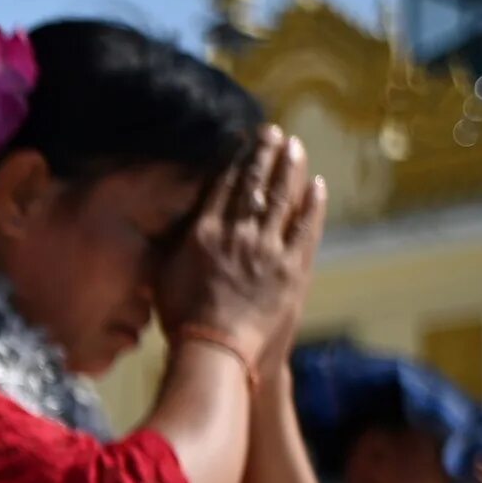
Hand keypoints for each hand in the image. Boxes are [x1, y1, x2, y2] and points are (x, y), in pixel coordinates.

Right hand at [158, 126, 325, 368]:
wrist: (214, 349)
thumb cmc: (182, 320)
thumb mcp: (164, 277)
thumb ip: (171, 248)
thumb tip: (170, 227)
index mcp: (205, 233)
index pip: (223, 186)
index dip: (236, 159)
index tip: (245, 140)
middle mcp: (237, 234)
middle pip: (253, 184)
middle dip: (265, 154)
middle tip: (274, 133)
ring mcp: (267, 250)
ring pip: (281, 199)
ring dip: (290, 169)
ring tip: (296, 148)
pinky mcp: (291, 269)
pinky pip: (305, 229)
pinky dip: (312, 205)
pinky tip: (318, 187)